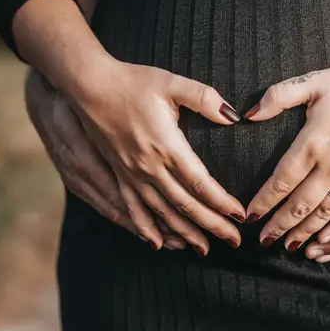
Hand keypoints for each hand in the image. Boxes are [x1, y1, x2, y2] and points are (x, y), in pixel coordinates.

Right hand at [68, 57, 246, 252]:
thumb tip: (234, 117)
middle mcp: (149, 166)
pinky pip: (133, 208)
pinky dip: (146, 228)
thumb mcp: (172, 83)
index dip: (222, 203)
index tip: (240, 216)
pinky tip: (156, 243)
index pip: (201, 183)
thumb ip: (205, 98)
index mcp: (167, 146)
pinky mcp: (118, 174)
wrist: (89, 86)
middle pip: (185, 205)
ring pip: (161, 212)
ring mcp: (131, 173)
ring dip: (183, 233)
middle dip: (211, 225)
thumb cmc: (133, 82)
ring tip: (202, 248)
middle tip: (234, 242)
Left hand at [242, 8, 329, 253]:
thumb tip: (247, 114)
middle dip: (279, 226)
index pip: (281, 181)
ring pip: (326, 213)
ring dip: (307, 233)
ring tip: (291, 247)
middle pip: (300, 205)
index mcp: (312, 143)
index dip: (263, 202)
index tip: (248, 217)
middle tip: (263, 242)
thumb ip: (277, 97)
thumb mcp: (312, 82)